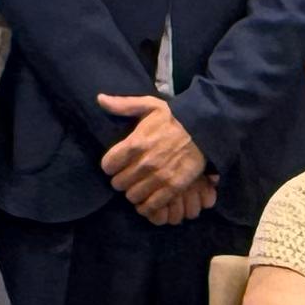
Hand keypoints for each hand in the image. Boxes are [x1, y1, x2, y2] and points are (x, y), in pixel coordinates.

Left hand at [96, 93, 210, 218]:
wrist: (204, 129)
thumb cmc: (174, 118)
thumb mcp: (149, 105)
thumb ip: (123, 105)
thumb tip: (100, 99)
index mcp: (135, 143)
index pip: (108, 165)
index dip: (110, 165)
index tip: (116, 164)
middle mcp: (145, 163)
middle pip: (118, 183)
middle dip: (121, 180)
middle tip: (128, 176)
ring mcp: (159, 177)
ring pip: (132, 196)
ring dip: (133, 192)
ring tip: (139, 186)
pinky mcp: (173, 188)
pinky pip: (151, 205)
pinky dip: (147, 205)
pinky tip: (148, 199)